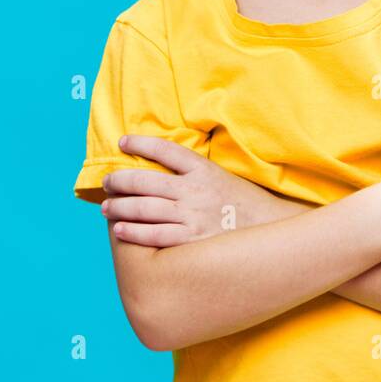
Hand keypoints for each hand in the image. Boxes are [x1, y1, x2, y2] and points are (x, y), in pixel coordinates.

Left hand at [100, 134, 286, 246]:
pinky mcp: (193, 240)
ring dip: (119, 207)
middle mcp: (195, 191)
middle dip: (119, 180)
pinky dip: (133, 232)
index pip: (165, 150)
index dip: (141, 143)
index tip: (123, 142)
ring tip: (106, 207)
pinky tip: (119, 230)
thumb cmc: (247, 205)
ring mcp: (193, 216)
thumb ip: (195, 174)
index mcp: (204, 170)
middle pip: (145, 180)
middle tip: (107, 183)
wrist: (274, 232)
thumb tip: (165, 169)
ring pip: (144, 208)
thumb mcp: (223, 178)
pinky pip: (155, 235)